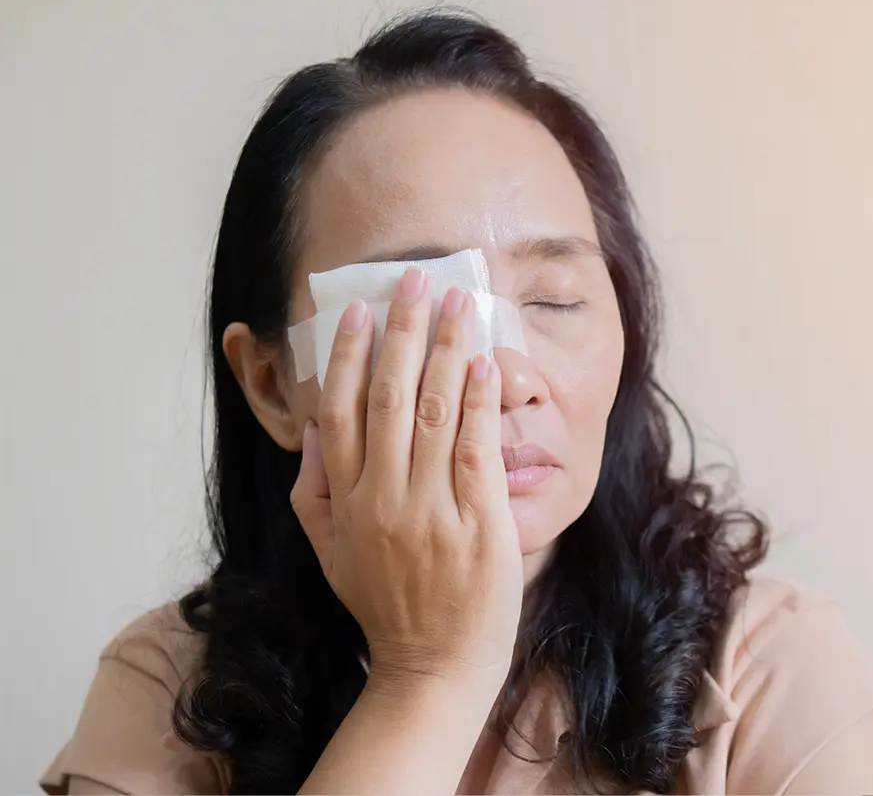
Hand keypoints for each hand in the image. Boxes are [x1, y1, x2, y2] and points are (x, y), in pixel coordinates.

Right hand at [290, 268, 522, 688]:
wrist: (434, 667)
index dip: (347, 355)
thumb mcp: (331, 553)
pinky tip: (482, 361)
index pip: (341, 410)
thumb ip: (315, 492)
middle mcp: (384, 497)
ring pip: (432, 410)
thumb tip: (315, 430)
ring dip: (445, 349)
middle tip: (415, 280)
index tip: (357, 310)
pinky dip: (477, 400)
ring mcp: (432, 508)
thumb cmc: (386, 606)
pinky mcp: (479, 520)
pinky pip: (475, 446)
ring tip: (457, 301)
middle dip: (402, 331)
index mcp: (346, 500)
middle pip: (387, 396)